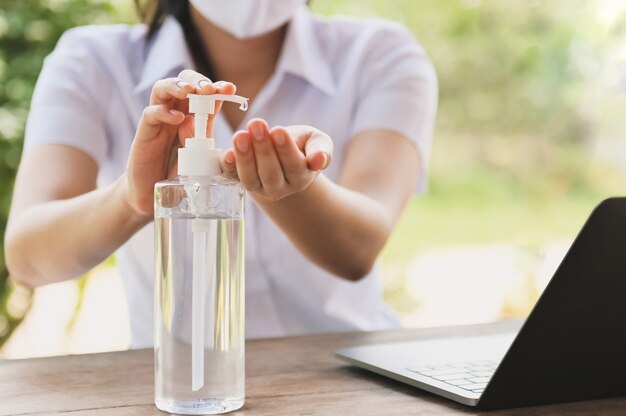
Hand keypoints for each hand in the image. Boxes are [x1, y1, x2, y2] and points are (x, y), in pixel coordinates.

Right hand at [124, 70, 235, 215]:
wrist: (154, 192)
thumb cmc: (179, 172)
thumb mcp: (201, 157)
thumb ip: (208, 140)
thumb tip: (217, 122)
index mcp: (194, 115)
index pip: (205, 94)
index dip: (217, 88)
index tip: (230, 89)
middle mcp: (176, 112)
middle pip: (183, 82)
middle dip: (197, 81)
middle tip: (208, 88)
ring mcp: (159, 120)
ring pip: (162, 89)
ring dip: (176, 86)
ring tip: (188, 91)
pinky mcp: (145, 132)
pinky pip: (151, 114)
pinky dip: (163, 112)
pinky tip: (177, 118)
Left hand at [220, 119, 332, 201]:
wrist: (283, 157)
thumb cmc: (302, 145)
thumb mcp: (317, 141)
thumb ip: (322, 149)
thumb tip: (319, 161)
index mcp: (301, 177)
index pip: (294, 166)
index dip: (285, 149)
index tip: (278, 130)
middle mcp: (281, 187)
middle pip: (271, 172)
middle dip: (263, 148)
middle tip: (256, 124)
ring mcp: (259, 188)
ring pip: (251, 177)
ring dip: (244, 156)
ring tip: (240, 135)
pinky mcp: (241, 182)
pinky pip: (232, 178)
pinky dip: (228, 167)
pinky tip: (227, 154)